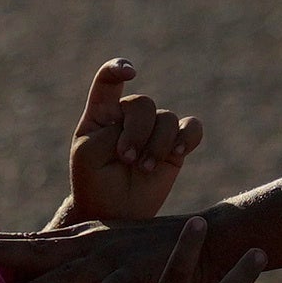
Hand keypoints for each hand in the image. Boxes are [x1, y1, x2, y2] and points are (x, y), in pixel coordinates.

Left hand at [0, 212, 184, 282]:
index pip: (32, 240)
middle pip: (36, 248)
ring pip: (68, 274)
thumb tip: (58, 272)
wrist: (210, 236)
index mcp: (83, 239)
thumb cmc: (157, 250)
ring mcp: (113, 257)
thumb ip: (85, 264)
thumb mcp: (112, 254)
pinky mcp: (139, 272)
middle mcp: (92, 243)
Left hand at [64, 61, 204, 224]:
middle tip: (126, 158)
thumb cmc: (94, 182)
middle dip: (136, 132)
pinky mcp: (175, 146)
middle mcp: (129, 116)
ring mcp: (154, 130)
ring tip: (145, 169)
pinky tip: (177, 152)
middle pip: (143, 104)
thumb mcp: (89, 153)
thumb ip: (112, 132)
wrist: (113, 213)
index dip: (118, 68)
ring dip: (156, 144)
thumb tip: (146, 127)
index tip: (130, 73)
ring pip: (166, 118)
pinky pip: (192, 128)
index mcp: (103, 112)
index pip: (109, 80)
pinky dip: (187, 137)